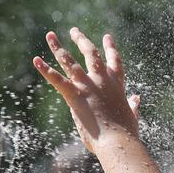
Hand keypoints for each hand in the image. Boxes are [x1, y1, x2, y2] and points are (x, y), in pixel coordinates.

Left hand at [33, 28, 139, 154]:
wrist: (119, 141)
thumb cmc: (126, 134)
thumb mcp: (132, 116)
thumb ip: (133, 105)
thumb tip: (137, 98)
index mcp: (118, 86)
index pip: (115, 62)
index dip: (111, 48)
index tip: (107, 37)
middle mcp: (103, 81)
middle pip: (91, 54)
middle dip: (82, 40)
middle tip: (74, 31)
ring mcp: (89, 86)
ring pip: (71, 61)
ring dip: (58, 47)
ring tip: (50, 35)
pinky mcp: (76, 95)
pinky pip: (58, 80)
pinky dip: (46, 70)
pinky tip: (36, 60)